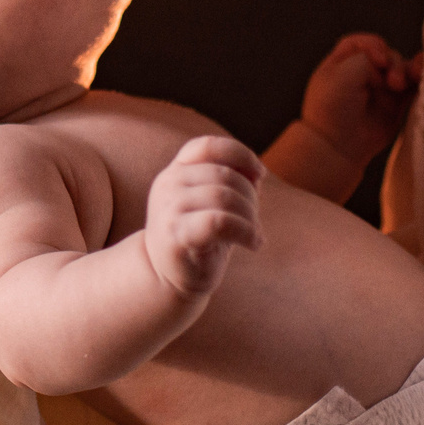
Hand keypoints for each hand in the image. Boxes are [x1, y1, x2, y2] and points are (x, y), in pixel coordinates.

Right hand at [140, 134, 264, 298]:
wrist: (164, 277)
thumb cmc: (198, 237)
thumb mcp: (211, 202)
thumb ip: (230, 181)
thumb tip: (257, 172)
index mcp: (176, 170)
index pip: (208, 146)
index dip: (240, 154)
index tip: (259, 174)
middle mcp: (168, 184)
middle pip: (225, 175)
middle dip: (250, 197)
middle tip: (254, 220)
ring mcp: (169, 209)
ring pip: (225, 198)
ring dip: (251, 217)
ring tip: (254, 234)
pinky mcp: (176, 235)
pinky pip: (221, 222)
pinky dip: (247, 232)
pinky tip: (254, 243)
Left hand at [299, 32, 421, 162]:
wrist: (338, 146)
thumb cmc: (333, 108)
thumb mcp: (343, 72)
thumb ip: (367, 58)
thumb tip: (388, 65)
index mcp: (342, 63)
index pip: (363, 43)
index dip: (374, 46)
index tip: (380, 60)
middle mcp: (362, 74)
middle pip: (387, 56)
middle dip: (393, 63)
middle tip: (393, 82)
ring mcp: (380, 89)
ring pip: (402, 69)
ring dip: (409, 70)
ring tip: (411, 80)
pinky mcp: (395, 105)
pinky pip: (412, 88)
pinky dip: (420, 81)